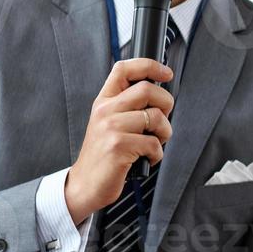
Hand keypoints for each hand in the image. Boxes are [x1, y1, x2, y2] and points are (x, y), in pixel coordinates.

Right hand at [65, 58, 174, 223]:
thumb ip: (128, 107)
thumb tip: (160, 95)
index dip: (149, 66)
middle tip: (161, 122)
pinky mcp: (118, 146)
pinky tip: (146, 159)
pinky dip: (157, 154)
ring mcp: (111, 128)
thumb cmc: (104, 156)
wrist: (85, 185)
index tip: (167, 73)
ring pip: (155, 116)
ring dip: (164, 133)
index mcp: (104, 102)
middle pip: (147, 89)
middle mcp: (105, 111)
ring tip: (153, 144)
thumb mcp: (109, 124)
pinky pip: (154, 143)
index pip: (123, 69)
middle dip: (166, 104)